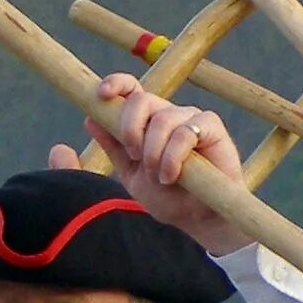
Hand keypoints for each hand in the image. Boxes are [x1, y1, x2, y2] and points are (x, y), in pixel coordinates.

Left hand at [83, 74, 249, 255]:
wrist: (196, 218)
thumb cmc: (166, 196)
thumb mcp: (130, 173)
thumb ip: (112, 147)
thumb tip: (90, 119)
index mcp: (146, 121)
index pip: (130, 90)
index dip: (117, 84)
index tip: (102, 95)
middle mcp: (167, 115)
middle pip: (141, 100)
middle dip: (129, 128)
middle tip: (134, 156)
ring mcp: (191, 118)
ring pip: (162, 119)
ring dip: (153, 151)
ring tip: (157, 176)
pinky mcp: (212, 128)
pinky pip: (185, 132)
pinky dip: (172, 157)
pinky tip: (171, 176)